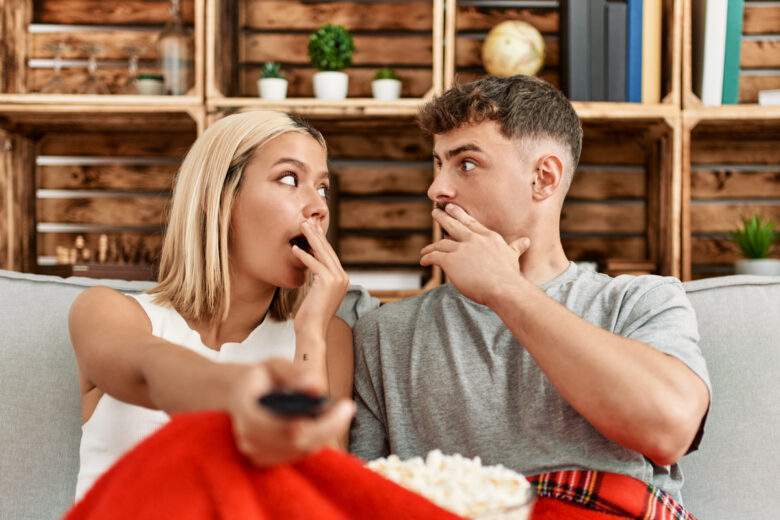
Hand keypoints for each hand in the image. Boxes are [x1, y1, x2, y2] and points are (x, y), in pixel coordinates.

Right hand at [228, 358, 355, 466]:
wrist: (236, 395)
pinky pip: (298, 453)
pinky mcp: (265, 460)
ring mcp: (256, 454)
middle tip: (347, 407)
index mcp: (248, 415)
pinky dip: (315, 438)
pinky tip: (321, 420)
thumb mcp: (274, 365)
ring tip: (335, 410)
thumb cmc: (259, 378)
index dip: (324, 423)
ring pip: (303, 450)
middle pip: (301, 443)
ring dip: (324, 432)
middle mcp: (249, 439)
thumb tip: (315, 389)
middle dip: (330, 427)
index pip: (292, 430)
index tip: (346, 405)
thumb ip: (294, 373)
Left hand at [292, 219, 348, 338]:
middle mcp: (343, 277)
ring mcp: (337, 279)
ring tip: (302, 227)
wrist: (312, 331)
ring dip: (311, 238)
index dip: (320, 240)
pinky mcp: (328, 282)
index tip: (312, 228)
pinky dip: (304, 256)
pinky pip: (314, 264)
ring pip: (323, 254)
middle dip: (316, 234)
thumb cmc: (310, 314)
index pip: (330, 255)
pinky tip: (294, 248)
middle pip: (328, 251)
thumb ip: (318, 278)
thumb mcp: (317, 292)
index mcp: (342, 279)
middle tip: (306, 220)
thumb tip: (311, 264)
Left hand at [420, 203, 530, 305]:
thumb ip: (516, 247)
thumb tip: (526, 241)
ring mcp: (462, 249)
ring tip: (425, 250)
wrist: (504, 288)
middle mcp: (474, 239)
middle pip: (453, 224)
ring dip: (431, 246)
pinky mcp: (451, 261)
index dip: (459, 215)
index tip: (451, 208)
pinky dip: (427, 257)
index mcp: (488, 237)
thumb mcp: (513, 256)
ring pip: (441, 243)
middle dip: (443, 217)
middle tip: (435, 212)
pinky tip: (424, 260)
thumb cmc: (510, 276)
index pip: (471, 223)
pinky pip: (435, 256)